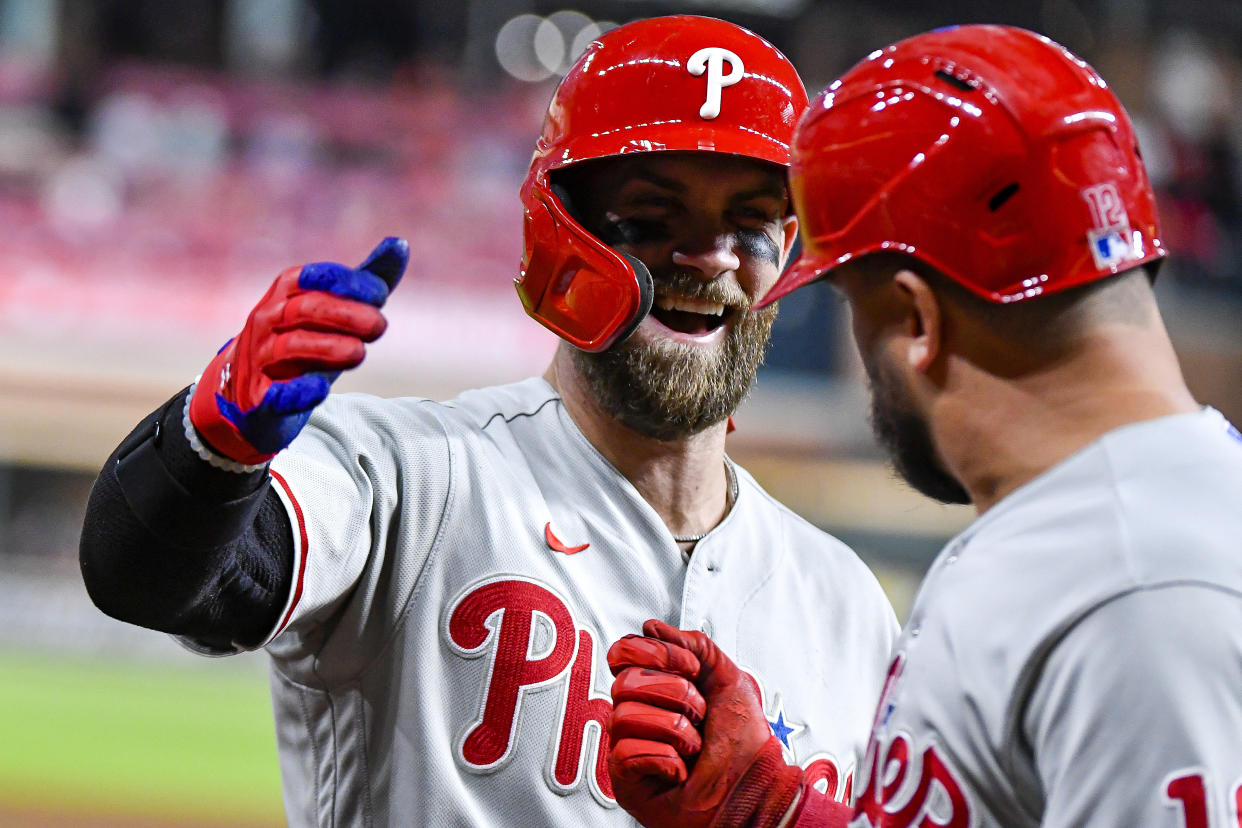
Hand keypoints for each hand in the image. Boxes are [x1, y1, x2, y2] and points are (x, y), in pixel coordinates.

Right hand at [188, 237, 407, 465]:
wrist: (254, 396)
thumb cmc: (303, 342)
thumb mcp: (334, 310)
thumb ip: (367, 280)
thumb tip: (399, 243)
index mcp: (285, 294)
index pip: (312, 278)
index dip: (347, 282)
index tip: (380, 293)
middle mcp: (267, 321)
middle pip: (304, 310)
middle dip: (345, 314)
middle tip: (380, 325)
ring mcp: (259, 360)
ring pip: (291, 347)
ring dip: (328, 348)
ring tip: (360, 353)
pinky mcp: (260, 400)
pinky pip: (275, 394)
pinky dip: (296, 392)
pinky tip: (319, 389)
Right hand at [607, 619, 806, 827]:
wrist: (754, 788)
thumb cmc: (743, 743)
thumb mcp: (728, 679)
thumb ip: (695, 645)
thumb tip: (652, 628)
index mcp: (656, 687)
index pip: (624, 652)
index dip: (655, 653)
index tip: (691, 668)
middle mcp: (638, 712)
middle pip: (625, 681)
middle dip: (675, 694)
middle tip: (698, 713)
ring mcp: (629, 744)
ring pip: (625, 715)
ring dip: (674, 730)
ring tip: (693, 746)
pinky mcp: (625, 777)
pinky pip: (625, 752)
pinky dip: (663, 758)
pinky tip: (680, 768)